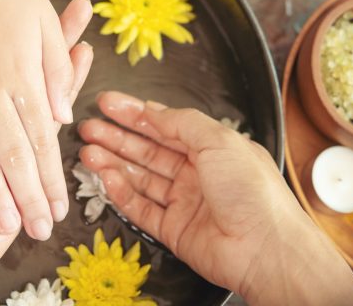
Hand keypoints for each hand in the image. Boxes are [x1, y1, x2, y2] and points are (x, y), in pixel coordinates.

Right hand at [78, 91, 352, 305]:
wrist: (265, 249)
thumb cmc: (250, 190)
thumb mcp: (219, 141)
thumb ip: (182, 123)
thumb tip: (152, 109)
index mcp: (210, 148)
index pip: (165, 126)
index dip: (135, 113)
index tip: (108, 104)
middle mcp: (195, 173)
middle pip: (147, 151)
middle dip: (117, 137)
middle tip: (89, 128)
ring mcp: (183, 202)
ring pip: (140, 178)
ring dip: (113, 163)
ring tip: (87, 152)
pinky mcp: (173, 229)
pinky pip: (141, 208)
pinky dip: (122, 193)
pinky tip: (106, 178)